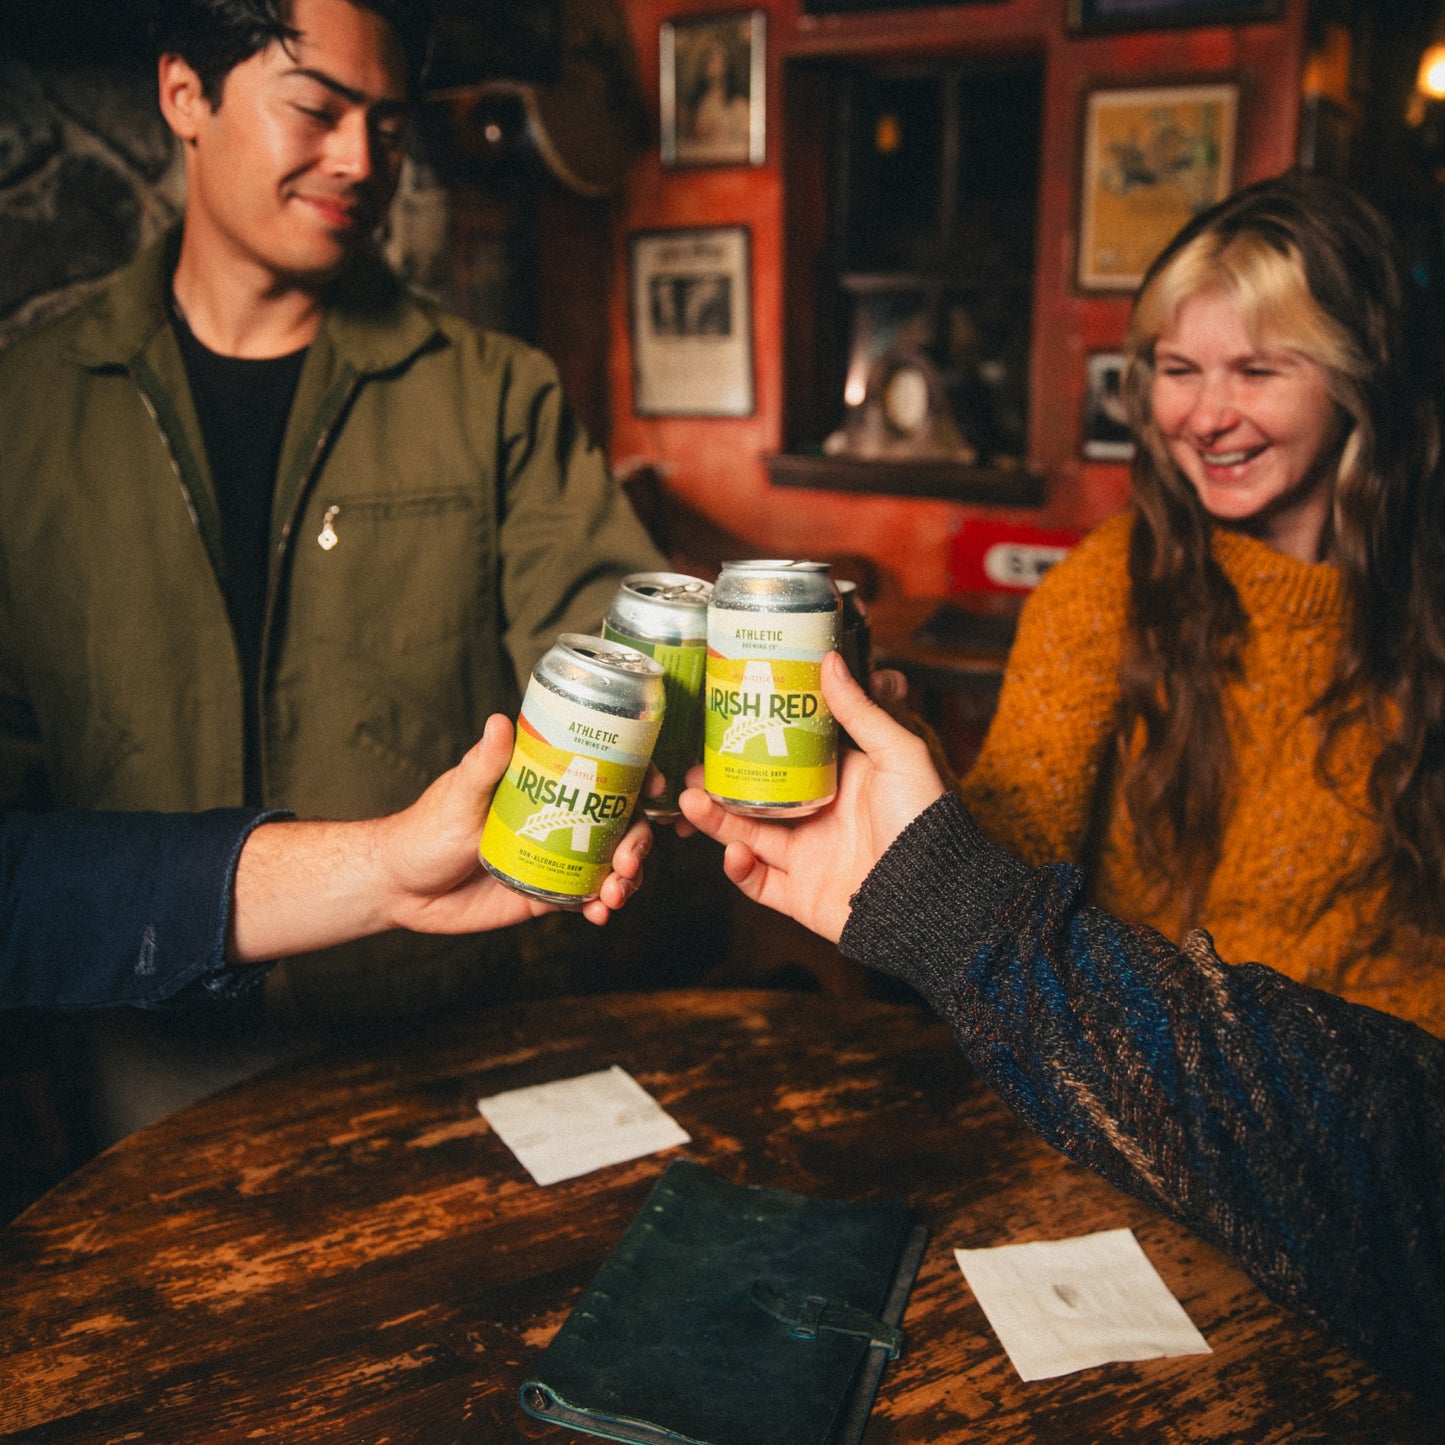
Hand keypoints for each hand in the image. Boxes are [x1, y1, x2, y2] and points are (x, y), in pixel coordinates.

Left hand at [231, 716, 650, 959]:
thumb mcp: (458, 794)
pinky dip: (603, 906)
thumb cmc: (425, 830)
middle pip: (621, 821)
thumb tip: (499, 721)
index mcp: (545, 785)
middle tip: (629, 860)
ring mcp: (558, 856)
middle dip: (639, 841)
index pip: (603, 773)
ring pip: (613, 862)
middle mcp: (560, 817)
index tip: (653, 787)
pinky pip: (588, 898)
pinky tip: (600, 914)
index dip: (637, 777)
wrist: (401, 890)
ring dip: (628, 877)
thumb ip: (483, 765)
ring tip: (614, 894)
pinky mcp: (548, 894)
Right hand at [678, 651, 943, 941]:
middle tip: (690, 768)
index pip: (787, 757)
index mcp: (841, 783)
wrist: (931, 895)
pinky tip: (732, 850)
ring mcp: (807, 858)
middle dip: (719, 784)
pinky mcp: (800, 897)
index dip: (754, 742)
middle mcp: (819, 819)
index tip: (723, 725)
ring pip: (748, 835)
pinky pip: (758, 883)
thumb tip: (828, 661)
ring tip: (689, 801)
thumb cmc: (924, 821)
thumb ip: (860, 711)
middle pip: (757, 797)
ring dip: (716, 820)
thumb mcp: (898, 754)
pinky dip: (739, 868)